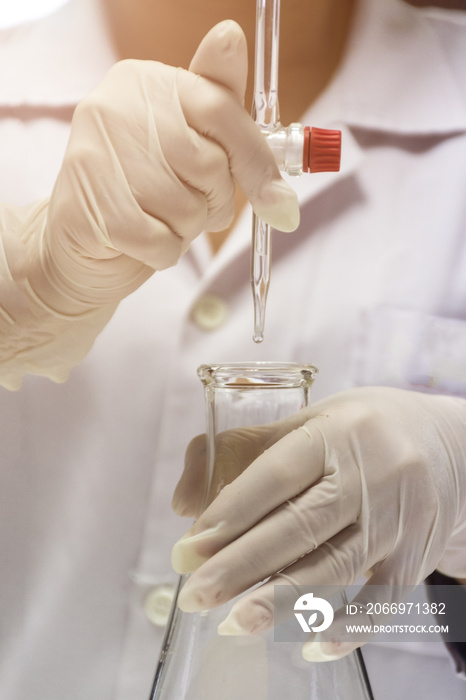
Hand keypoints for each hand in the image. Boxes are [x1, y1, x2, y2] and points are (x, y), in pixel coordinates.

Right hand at [0, 21, 298, 387]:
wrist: (82, 241)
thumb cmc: (146, 190)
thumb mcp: (189, 143)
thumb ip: (220, 110)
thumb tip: (233, 35)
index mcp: (144, 82)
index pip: (220, 108)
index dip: (255, 160)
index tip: (278, 200)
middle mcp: (112, 107)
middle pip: (208, 164)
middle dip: (214, 200)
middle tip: (194, 205)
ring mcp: (93, 156)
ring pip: (186, 208)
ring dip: (186, 229)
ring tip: (161, 218)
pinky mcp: (86, 208)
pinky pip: (159, 242)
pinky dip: (164, 253)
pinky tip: (144, 241)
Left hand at [171, 387, 465, 659]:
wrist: (453, 447)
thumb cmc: (367, 430)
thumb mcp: (311, 420)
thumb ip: (244, 450)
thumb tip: (184, 502)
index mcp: (337, 432)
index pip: (275, 476)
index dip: (229, 514)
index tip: (188, 549)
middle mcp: (372, 475)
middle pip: (299, 527)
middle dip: (241, 566)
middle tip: (195, 594)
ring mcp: (397, 520)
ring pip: (334, 568)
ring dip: (279, 601)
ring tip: (233, 622)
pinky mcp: (416, 558)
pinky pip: (381, 603)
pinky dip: (345, 629)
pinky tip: (306, 644)